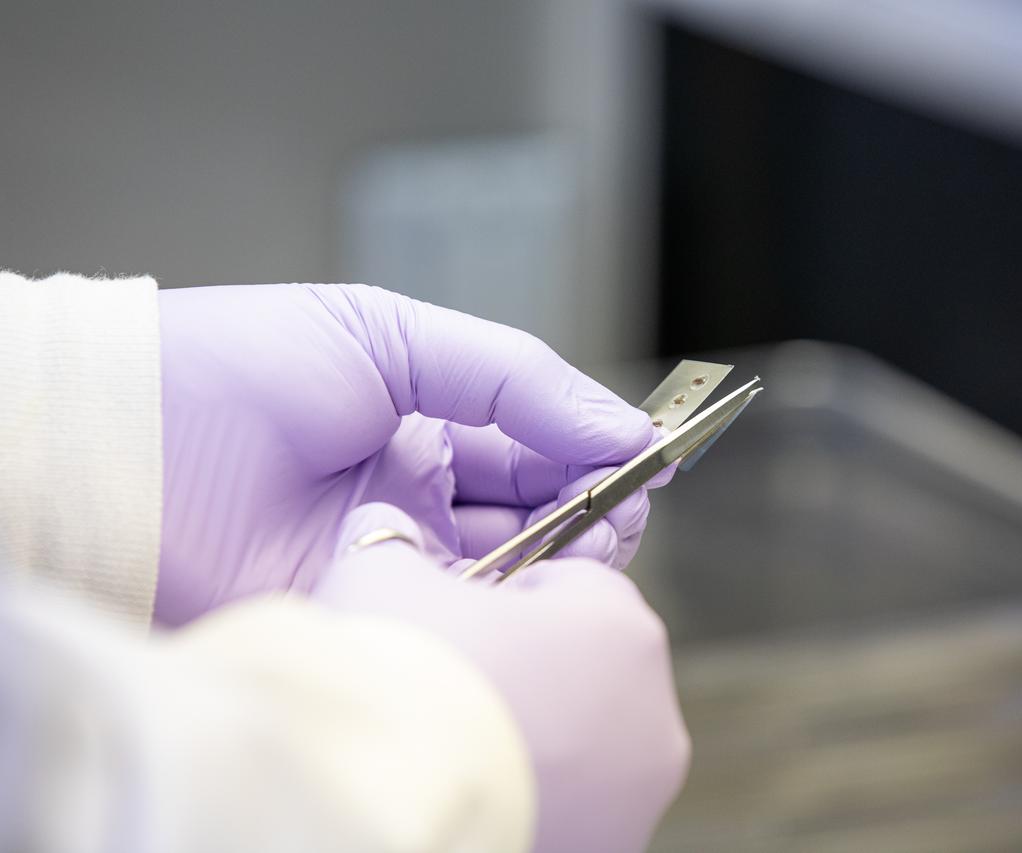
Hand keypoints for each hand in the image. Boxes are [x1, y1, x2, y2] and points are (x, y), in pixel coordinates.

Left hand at [157, 283, 656, 625]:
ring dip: (567, 553)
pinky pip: (466, 624)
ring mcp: (399, 568)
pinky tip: (537, 572)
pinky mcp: (374, 624)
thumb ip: (514, 377)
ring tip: (592, 525)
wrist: (121, 446)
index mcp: (424, 431)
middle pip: (541, 517)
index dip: (596, 449)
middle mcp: (419, 504)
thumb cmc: (236, 370)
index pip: (538, 448)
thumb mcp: (389, 334)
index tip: (646, 452)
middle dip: (595, 504)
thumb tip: (624, 427)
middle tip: (619, 494)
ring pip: (516, 576)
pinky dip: (513, 603)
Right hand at [313, 503, 690, 852]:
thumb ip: (392, 543)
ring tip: (459, 745)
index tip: (462, 621)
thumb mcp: (383, 579)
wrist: (390, 807)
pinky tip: (475, 788)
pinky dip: (532, 792)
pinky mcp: (613, 849)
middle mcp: (653, 711)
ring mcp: (638, 793)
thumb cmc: (403, 679)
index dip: (507, 597)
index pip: (573, 585)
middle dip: (528, 670)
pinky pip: (575, 804)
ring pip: (584, 743)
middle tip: (454, 685)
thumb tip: (385, 533)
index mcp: (622, 626)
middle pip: (584, 667)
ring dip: (533, 736)